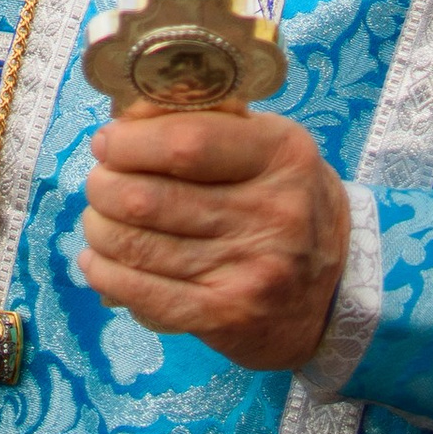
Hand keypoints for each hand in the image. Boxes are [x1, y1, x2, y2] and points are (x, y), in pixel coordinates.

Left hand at [80, 109, 349, 370]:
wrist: (335, 293)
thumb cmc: (287, 203)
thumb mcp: (266, 146)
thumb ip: (206, 123)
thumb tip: (126, 117)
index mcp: (280, 154)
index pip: (186, 142)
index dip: (130, 142)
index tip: (107, 142)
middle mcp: (272, 212)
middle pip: (150, 198)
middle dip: (104, 187)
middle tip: (98, 183)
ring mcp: (251, 269)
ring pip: (139, 246)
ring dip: (100, 230)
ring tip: (97, 220)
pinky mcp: (230, 316)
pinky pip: (147, 297)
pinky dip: (108, 277)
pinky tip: (97, 263)